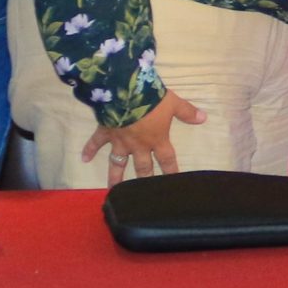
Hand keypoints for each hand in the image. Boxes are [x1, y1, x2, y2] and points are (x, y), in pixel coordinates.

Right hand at [81, 90, 205, 185]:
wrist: (125, 92)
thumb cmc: (151, 99)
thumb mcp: (173, 103)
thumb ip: (187, 112)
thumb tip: (204, 118)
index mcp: (157, 139)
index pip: (167, 159)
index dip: (171, 171)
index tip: (173, 184)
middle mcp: (138, 145)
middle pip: (142, 167)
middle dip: (143, 180)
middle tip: (143, 195)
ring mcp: (120, 141)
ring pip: (117, 163)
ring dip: (115, 176)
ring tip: (113, 191)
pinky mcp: (105, 132)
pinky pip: (95, 143)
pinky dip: (88, 150)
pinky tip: (83, 159)